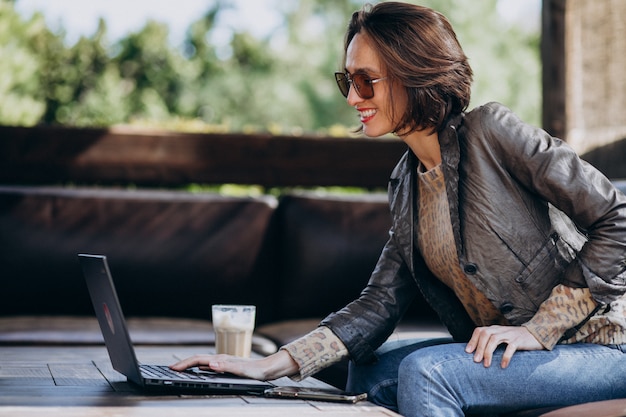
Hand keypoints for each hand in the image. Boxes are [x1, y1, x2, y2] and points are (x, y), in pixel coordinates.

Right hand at [169, 349, 298, 380]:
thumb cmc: (257, 371)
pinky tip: (200, 372)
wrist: (269, 369)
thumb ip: (226, 367)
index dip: (185, 364)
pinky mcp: (228, 366)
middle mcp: (222, 359)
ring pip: (202, 362)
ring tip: (180, 369)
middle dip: (184, 363)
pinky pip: (209, 366)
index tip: (173, 368)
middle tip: (171, 368)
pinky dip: (200, 368)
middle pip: (198, 359)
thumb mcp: (241, 370)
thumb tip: (210, 363)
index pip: (198, 360)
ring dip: (190, 365)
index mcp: (222, 359)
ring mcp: (224, 362)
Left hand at [465, 325, 543, 367]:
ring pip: (495, 339)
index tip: (467, 352)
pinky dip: (505, 357)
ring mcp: (510, 334)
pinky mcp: (519, 340)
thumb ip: (492, 341)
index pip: (480, 331)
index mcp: (495, 329)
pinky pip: (510, 347)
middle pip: (485, 334)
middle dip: (479, 348)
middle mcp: (501, 330)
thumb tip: (478, 353)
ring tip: (486, 364)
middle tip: (476, 361)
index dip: (473, 340)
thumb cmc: (517, 339)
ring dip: (488, 352)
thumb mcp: (502, 337)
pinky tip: (503, 366)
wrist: (537, 333)